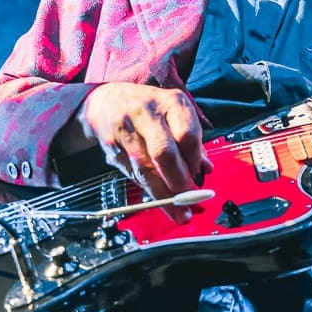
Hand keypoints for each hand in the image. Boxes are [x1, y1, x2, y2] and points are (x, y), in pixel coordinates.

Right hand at [76, 83, 212, 222]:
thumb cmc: (149, 109)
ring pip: (146, 169)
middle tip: (189, 199)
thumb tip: (205, 169)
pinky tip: (159, 199)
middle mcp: (147, 113)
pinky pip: (132, 174)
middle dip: (179, 182)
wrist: (106, 100)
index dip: (195, 160)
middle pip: (165, 153)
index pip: (187, 135)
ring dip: (164, 194)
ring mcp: (126, 129)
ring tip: (178, 210)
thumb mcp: (174, 114)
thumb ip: (191, 140)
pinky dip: (148, 190)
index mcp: (171, 102)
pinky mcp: (111, 146)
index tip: (199, 176)